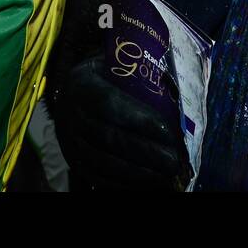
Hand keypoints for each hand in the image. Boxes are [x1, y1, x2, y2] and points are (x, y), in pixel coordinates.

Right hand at [54, 55, 191, 191]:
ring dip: (137, 171)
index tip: (169, 130)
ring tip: (166, 175)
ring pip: (102, 161)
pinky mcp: (73, 160)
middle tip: (174, 160)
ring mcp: (69, 140)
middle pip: (108, 136)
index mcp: (81, 83)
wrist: (70, 93)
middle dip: (145, 151)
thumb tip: (179, 89)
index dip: (139, 119)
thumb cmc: (104, 76)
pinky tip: (148, 182)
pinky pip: (98, 176)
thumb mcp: (115, 65)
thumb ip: (138, 73)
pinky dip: (124, 182)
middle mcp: (70, 113)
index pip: (109, 103)